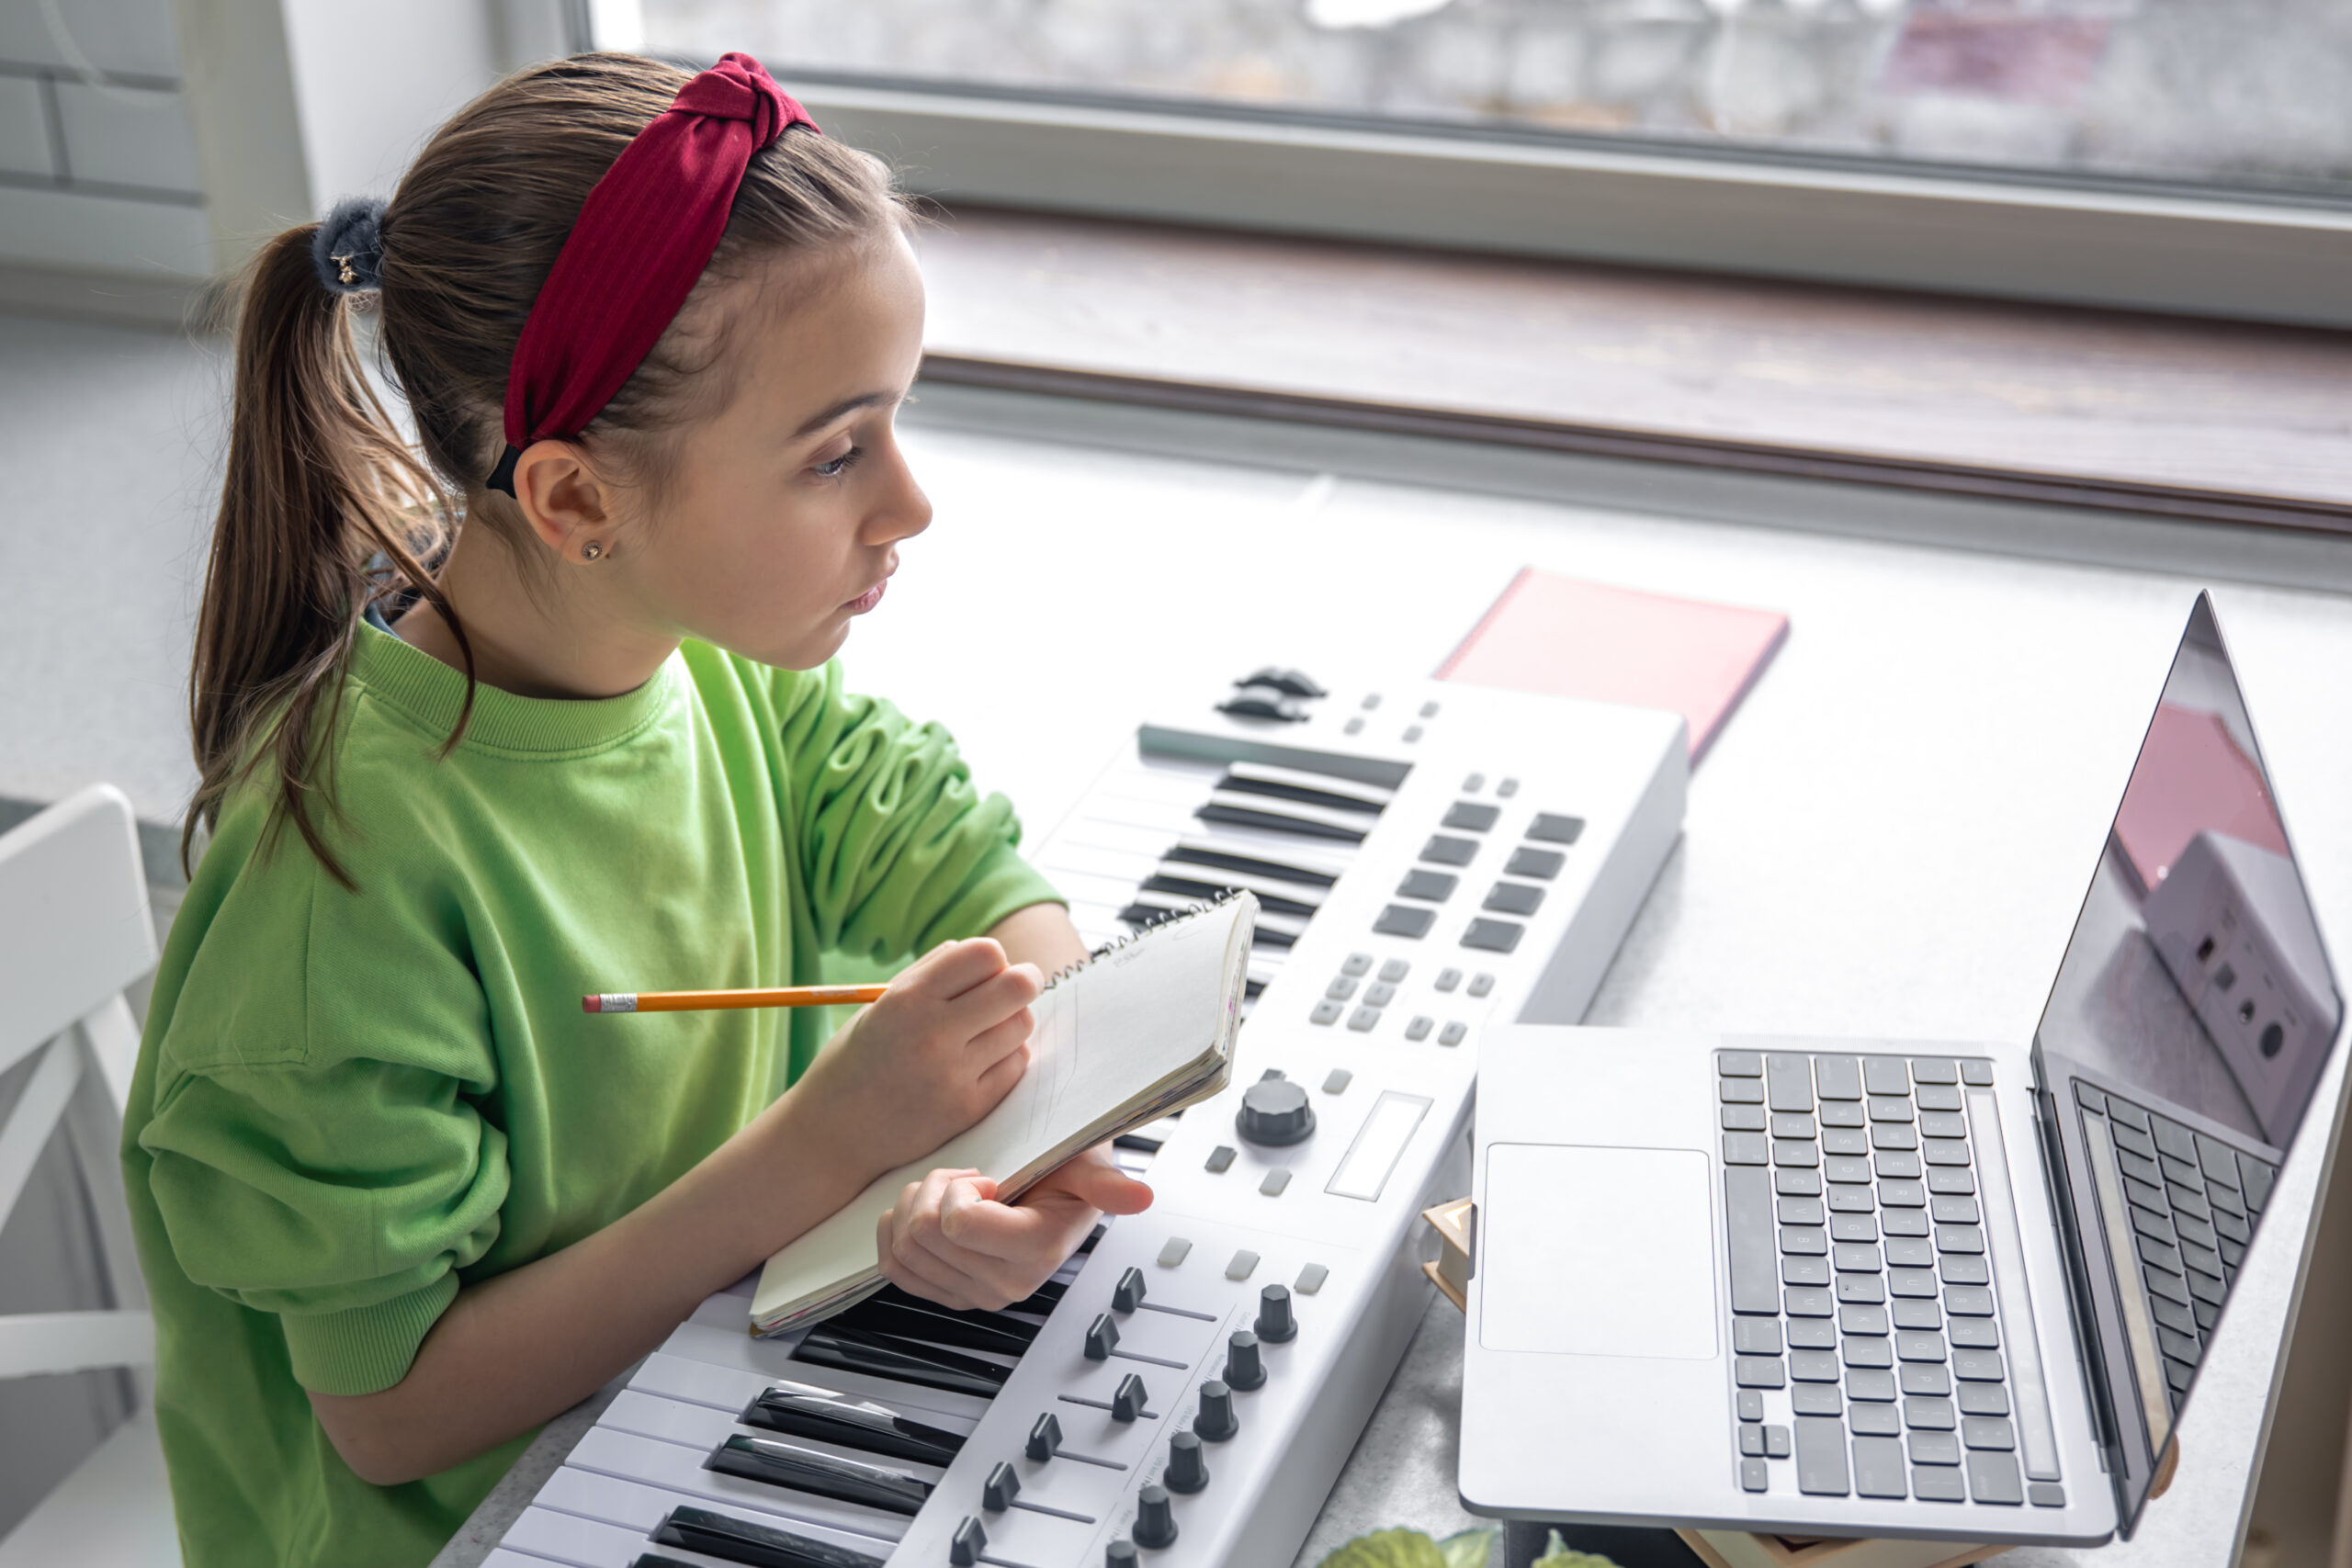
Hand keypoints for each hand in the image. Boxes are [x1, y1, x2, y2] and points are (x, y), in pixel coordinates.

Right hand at [798, 938, 1039, 1176]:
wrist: (835, 1133)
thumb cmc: (861, 1058)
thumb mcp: (882, 1004)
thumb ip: (933, 973)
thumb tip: (992, 957)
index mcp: (907, 999)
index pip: (985, 955)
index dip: (992, 958)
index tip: (986, 970)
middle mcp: (932, 1034)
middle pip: (1016, 987)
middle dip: (1023, 981)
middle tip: (1018, 986)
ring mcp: (953, 1075)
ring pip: (1021, 1026)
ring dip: (1012, 1021)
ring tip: (986, 1030)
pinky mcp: (968, 1109)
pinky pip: (1017, 1065)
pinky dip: (1007, 1057)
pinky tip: (980, 1062)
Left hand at [876, 1147, 1152, 1311]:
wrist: (1055, 1194)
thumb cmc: (1067, 1172)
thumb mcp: (1087, 1165)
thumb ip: (1106, 1182)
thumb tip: (1139, 1197)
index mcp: (1037, 1251)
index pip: (958, 1223)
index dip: (959, 1188)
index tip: (988, 1179)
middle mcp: (1006, 1285)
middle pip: (923, 1232)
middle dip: (935, 1188)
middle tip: (968, 1181)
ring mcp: (973, 1294)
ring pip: (904, 1247)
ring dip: (917, 1205)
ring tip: (953, 1195)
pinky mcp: (946, 1293)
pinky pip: (894, 1266)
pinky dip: (897, 1230)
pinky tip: (930, 1213)